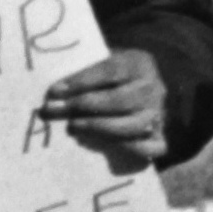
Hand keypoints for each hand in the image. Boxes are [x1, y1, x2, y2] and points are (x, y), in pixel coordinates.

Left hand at [37, 48, 168, 168]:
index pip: (113, 70)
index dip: (82, 81)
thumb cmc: (101, 75)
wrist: (128, 91)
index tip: (54, 90)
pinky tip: (98, 144)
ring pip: (133, 125)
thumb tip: (53, 91)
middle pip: (121, 100)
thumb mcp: (95, 63)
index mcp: (139, 63)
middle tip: (53, 110)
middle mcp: (154, 88)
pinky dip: (126, 148)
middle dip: (83, 105)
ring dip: (97, 127)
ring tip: (71, 127)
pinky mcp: (159, 137)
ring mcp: (158, 114)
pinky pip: (152, 148)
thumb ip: (79, 70)